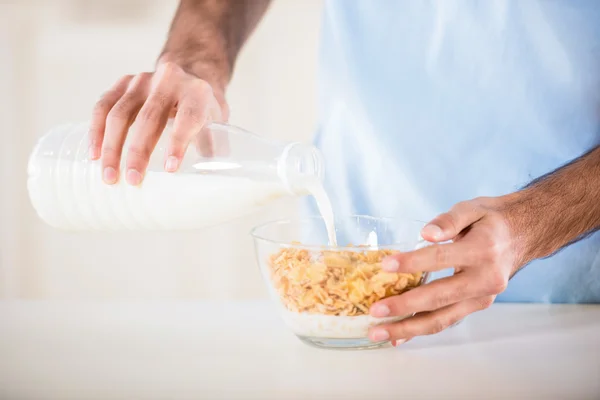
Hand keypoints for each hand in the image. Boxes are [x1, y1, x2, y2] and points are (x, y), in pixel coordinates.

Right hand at [88, 61, 226, 184]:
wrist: (191, 76)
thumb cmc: (203, 109)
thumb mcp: (216, 124)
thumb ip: (212, 148)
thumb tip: (206, 182)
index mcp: (197, 93)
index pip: (187, 117)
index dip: (178, 143)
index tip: (170, 169)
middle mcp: (169, 80)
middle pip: (149, 118)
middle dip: (139, 152)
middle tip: (134, 180)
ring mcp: (143, 79)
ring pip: (120, 113)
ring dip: (112, 147)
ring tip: (110, 175)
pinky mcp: (123, 82)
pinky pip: (103, 106)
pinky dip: (97, 131)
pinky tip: (94, 154)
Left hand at [367, 196, 526, 344]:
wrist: (524, 235)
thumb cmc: (492, 220)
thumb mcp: (472, 208)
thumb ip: (448, 220)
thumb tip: (425, 233)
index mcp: (483, 250)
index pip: (440, 258)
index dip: (411, 262)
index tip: (385, 266)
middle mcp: (485, 279)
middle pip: (439, 298)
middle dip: (404, 307)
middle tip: (375, 310)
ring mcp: (482, 297)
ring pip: (442, 319)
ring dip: (408, 329)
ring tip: (379, 333)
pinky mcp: (477, 305)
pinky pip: (446, 320)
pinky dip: (421, 330)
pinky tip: (398, 337)